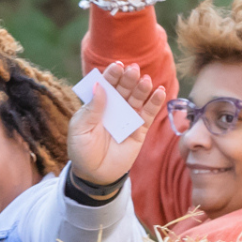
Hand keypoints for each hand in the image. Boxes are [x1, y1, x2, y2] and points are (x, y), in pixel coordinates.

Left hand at [67, 62, 165, 186]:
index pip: (105, 86)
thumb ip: (92, 109)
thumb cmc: (83, 150)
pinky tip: (160, 91)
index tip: (117, 66)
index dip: (111, 75)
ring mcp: (127, 117)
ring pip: (137, 98)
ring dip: (141, 88)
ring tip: (145, 80)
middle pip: (123, 89)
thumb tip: (99, 86)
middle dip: (127, 79)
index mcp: (97, 104)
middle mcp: (113, 107)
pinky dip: (155, 103)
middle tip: (133, 69)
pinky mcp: (139, 129)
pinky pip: (148, 114)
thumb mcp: (81, 129)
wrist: (94, 175)